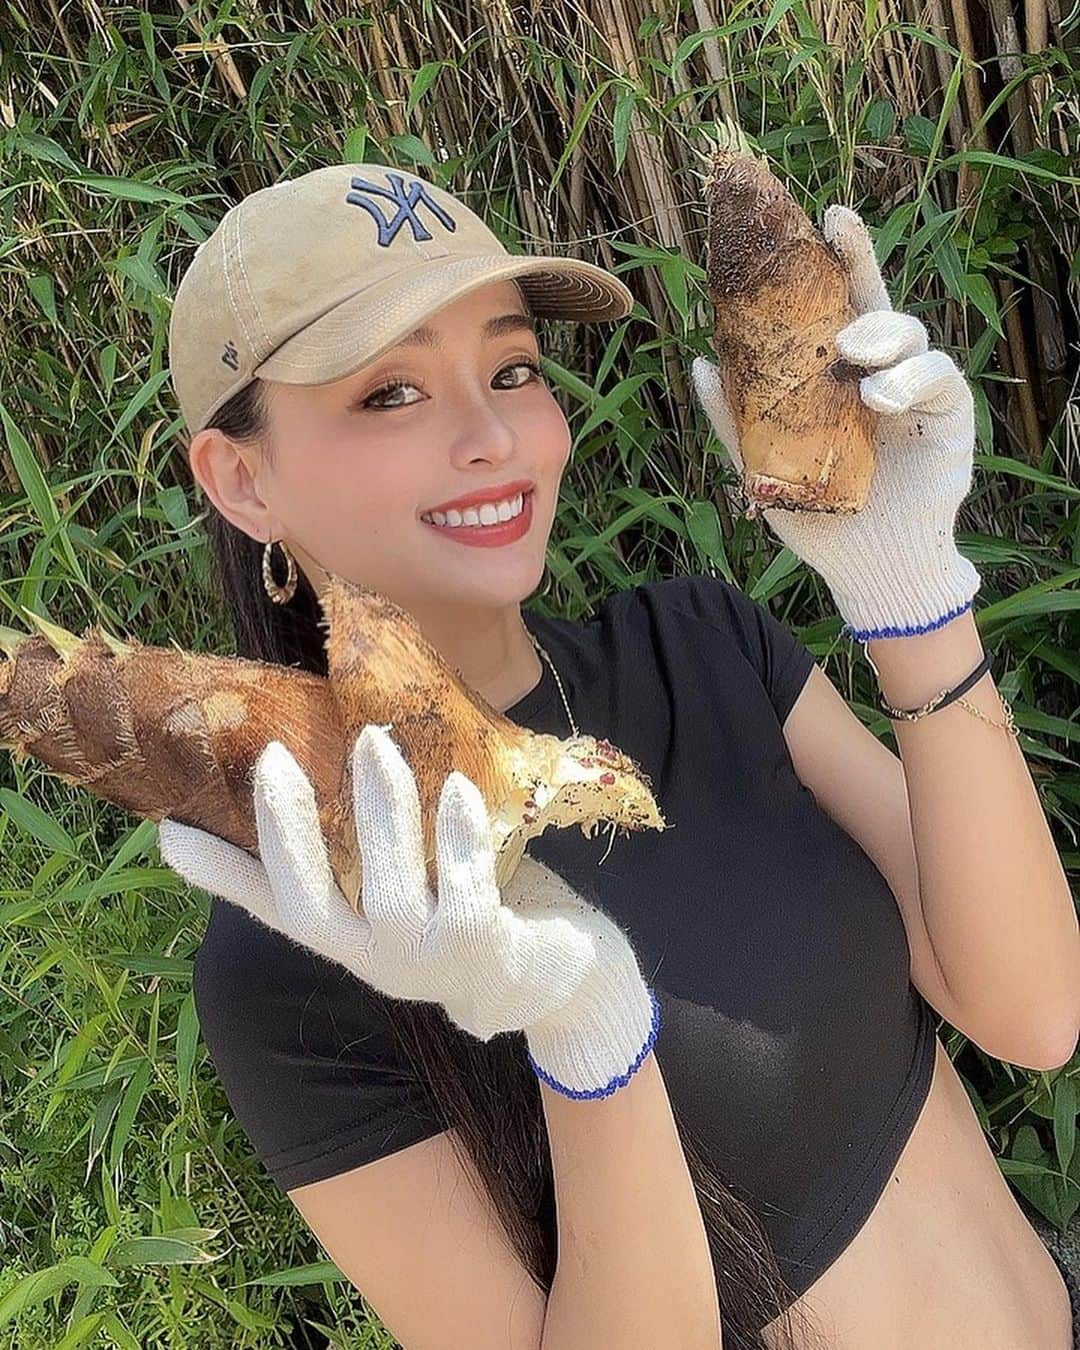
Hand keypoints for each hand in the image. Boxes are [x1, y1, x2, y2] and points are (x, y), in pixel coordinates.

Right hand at [159, 724, 659, 1099]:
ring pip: (393, 891)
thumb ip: (341, 856)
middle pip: (316, 907)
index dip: (223, 874)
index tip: (169, 830)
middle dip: (291, 835)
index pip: (273, 909)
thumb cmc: (455, 914)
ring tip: (374, 743)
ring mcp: (429, 961)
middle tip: (275, 758)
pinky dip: (458, 836)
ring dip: (383, 815)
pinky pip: (467, 887)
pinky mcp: (486, 947)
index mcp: (347, 941)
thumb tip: (291, 809)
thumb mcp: (390, 891)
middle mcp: (375, 960)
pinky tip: (455, 786)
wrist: (547, 974)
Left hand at [691, 204, 980, 642]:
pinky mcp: (950, 413)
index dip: (827, 260)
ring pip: (908, 330)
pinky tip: (880, 400)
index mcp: (832, 373)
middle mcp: (878, 368)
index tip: (821, 216)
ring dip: (880, 333)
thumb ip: (736, 417)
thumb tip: (700, 363)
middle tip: (838, 236)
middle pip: (874, 298)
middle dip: (859, 259)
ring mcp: (917, 386)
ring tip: (853, 360)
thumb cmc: (817, 514)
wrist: (864, 568)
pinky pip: (938, 376)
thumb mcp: (763, 466)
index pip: (829, 306)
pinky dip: (910, 379)